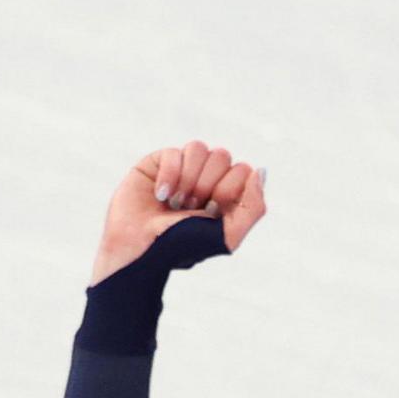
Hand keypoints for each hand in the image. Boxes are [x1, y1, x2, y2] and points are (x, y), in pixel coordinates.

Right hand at [91, 141, 266, 283]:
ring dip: (188, 180)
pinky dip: (169, 175)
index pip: (243, 170)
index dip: (227, 190)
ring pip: (199, 148)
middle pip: (222, 155)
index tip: (211, 213)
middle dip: (206, 185)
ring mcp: (182, 168)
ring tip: (175, 203)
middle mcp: (207, 178)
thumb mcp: (228, 236)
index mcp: (227, 193)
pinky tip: (160, 195)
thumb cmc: (182, 246)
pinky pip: (173, 152)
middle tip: (189, 209)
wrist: (139, 249)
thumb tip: (259, 170)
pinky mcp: (157, 163)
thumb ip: (254, 206)